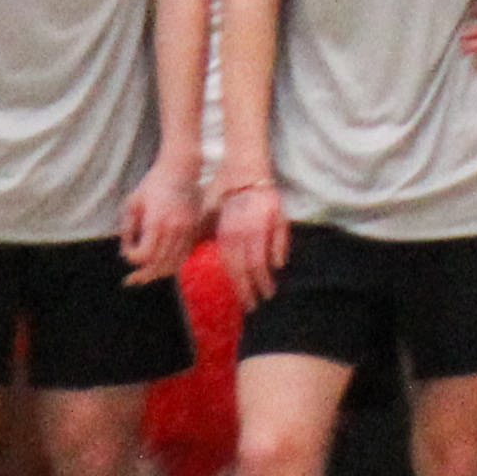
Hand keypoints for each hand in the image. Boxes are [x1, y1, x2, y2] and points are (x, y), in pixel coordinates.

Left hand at [117, 154, 198, 282]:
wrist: (180, 170)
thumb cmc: (153, 184)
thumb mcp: (132, 203)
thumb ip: (128, 229)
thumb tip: (126, 252)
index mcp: (157, 222)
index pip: (144, 254)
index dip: (131, 258)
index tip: (126, 252)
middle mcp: (174, 229)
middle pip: (159, 263)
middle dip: (144, 274)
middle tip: (132, 280)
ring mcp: (187, 230)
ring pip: (174, 262)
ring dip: (159, 273)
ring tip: (146, 277)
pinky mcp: (195, 230)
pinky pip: (184, 255)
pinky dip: (173, 264)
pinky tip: (162, 265)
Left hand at [216, 181, 289, 308]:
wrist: (244, 170)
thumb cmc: (223, 191)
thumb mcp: (209, 215)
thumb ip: (208, 235)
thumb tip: (196, 253)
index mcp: (227, 235)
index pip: (234, 269)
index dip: (240, 288)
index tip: (245, 302)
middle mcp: (244, 234)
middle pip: (249, 270)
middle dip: (253, 290)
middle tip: (256, 305)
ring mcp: (263, 228)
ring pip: (265, 260)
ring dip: (267, 279)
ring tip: (270, 292)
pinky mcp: (278, 219)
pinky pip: (280, 242)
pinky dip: (279, 255)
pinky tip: (278, 266)